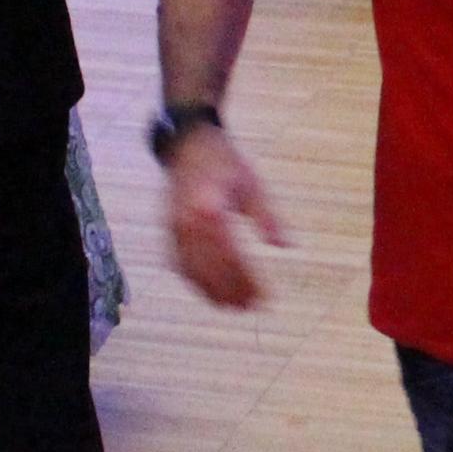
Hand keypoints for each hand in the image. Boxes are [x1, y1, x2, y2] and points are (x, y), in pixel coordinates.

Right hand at [165, 129, 288, 308]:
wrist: (188, 143)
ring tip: (231, 307)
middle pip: (209, 267)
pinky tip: (208, 292)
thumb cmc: (224, 162)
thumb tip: (285, 246)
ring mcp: (173, 226)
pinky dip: (192, 280)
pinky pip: (177, 262)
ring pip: (189, 269)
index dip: (245, 280)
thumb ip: (267, 217)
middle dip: (229, 291)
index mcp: (209, 207)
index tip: (263, 296)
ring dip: (209, 291)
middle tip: (250, 308)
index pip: (230, 255)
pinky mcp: (167, 229)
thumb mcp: (252, 184)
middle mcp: (186, 221)